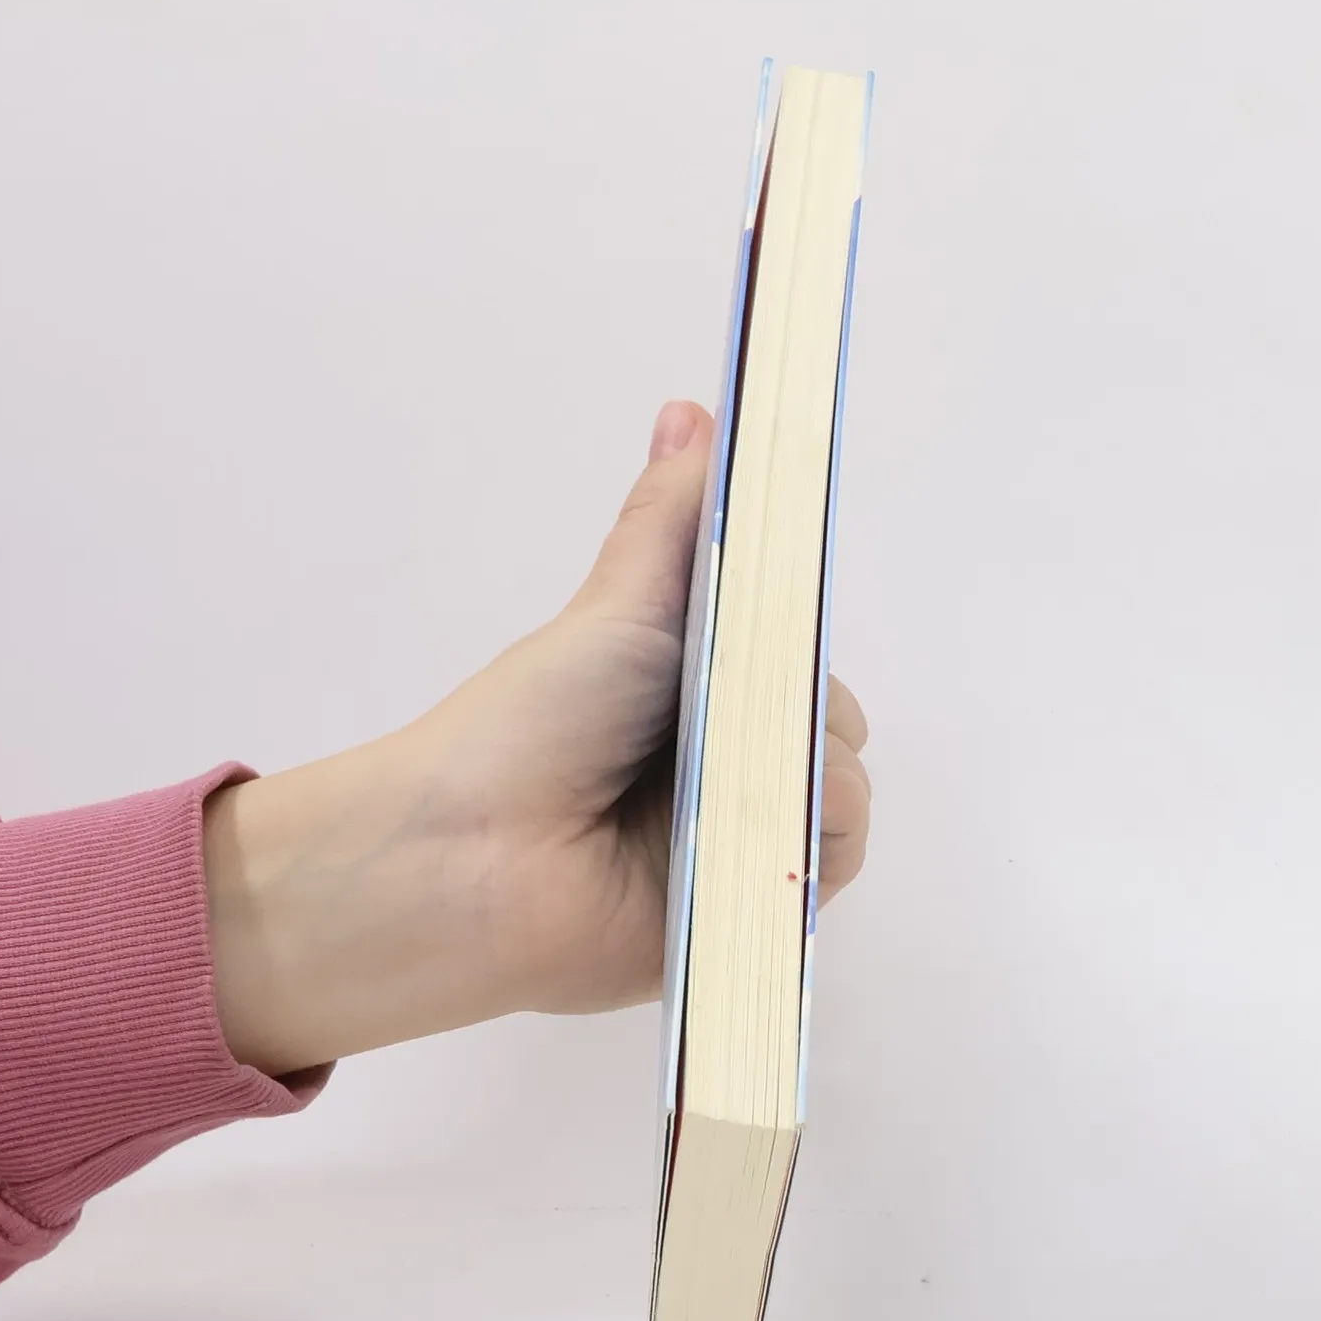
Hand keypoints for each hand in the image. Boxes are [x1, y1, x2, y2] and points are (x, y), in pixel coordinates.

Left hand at [203, 401, 872, 1075]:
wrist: (476, 860)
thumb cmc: (535, 723)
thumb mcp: (619, 607)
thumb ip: (673, 520)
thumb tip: (694, 407)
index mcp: (697, 693)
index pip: (798, 655)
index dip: (796, 639)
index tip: (781, 626)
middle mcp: (726, 765)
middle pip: (832, 721)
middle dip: (801, 708)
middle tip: (728, 714)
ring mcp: (741, 840)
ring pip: (844, 789)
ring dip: (806, 774)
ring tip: (727, 782)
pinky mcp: (752, 913)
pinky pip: (832, 863)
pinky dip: (808, 841)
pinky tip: (752, 832)